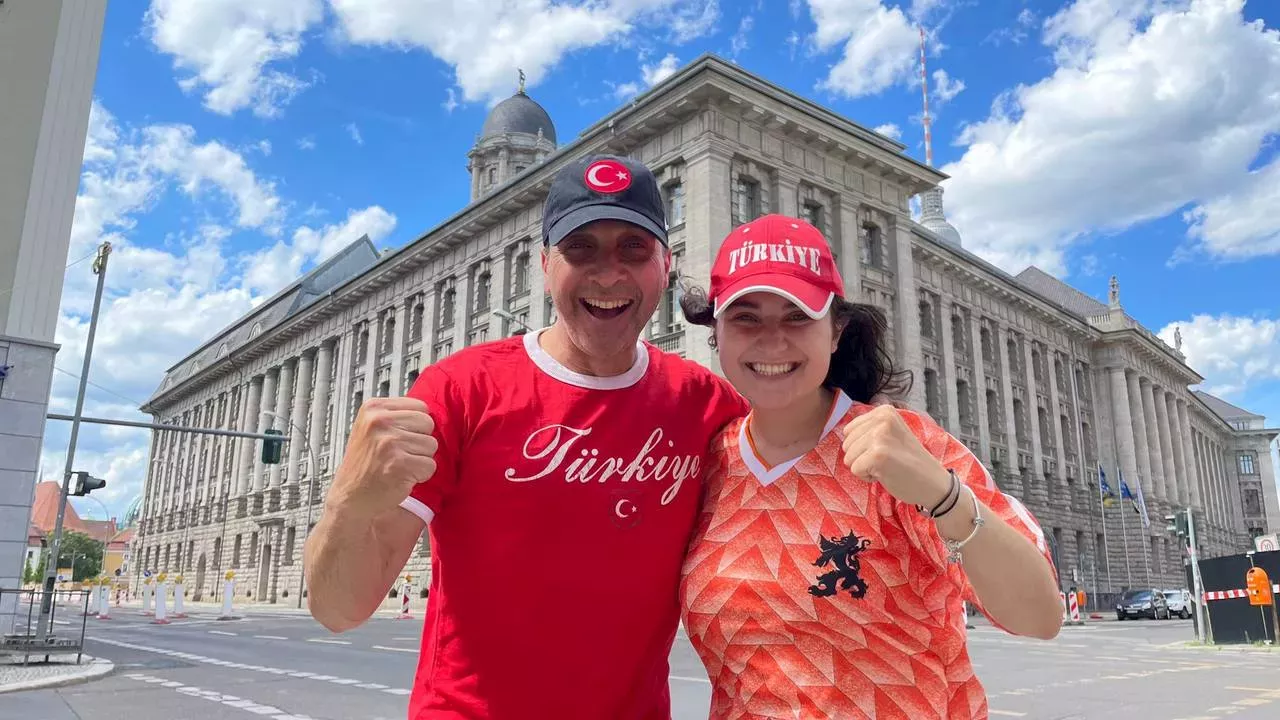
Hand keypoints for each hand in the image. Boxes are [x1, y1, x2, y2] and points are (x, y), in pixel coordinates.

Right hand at [327, 397, 437, 520]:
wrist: (349, 497)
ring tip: (398, 465)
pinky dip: (420, 475)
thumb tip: (429, 412)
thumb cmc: (364, 465)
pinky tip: (401, 477)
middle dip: (420, 441)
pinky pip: (430, 465)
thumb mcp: (371, 428)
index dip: (415, 426)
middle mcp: (380, 421)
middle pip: (428, 423)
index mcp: (373, 408)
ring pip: (431, 445)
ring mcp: (389, 442)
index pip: (420, 406)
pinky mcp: (400, 464)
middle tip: (399, 454)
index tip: (398, 438)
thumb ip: (396, 416)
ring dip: (419, 459)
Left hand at [839, 405, 951, 508]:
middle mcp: (881, 419)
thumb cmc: (909, 460)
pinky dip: (867, 477)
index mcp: (884, 411)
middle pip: (846, 444)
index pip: (849, 430)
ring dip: (864, 466)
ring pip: (848, 457)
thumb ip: (870, 427)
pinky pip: (854, 469)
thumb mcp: (891, 432)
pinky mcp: (878, 455)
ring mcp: (880, 436)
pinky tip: (885, 473)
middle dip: (862, 457)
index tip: (885, 449)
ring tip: (887, 465)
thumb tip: (844, 429)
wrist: (933, 482)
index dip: (862, 446)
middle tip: (887, 459)